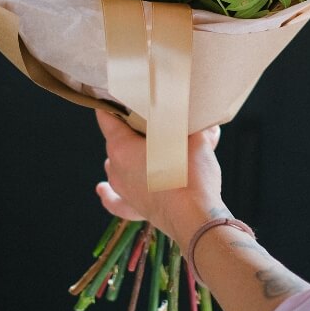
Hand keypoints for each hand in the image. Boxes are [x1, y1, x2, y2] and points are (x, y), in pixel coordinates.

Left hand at [95, 109, 227, 242]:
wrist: (196, 218)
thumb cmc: (191, 175)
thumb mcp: (196, 139)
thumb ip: (197, 127)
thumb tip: (207, 122)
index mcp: (122, 148)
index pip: (107, 117)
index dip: (113, 102)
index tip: (119, 92)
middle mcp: (117, 168)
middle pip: (115, 141)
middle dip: (132, 130)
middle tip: (152, 121)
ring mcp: (124, 190)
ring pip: (116, 166)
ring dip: (127, 156)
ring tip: (146, 149)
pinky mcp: (134, 208)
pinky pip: (115, 200)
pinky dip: (109, 194)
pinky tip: (102, 190)